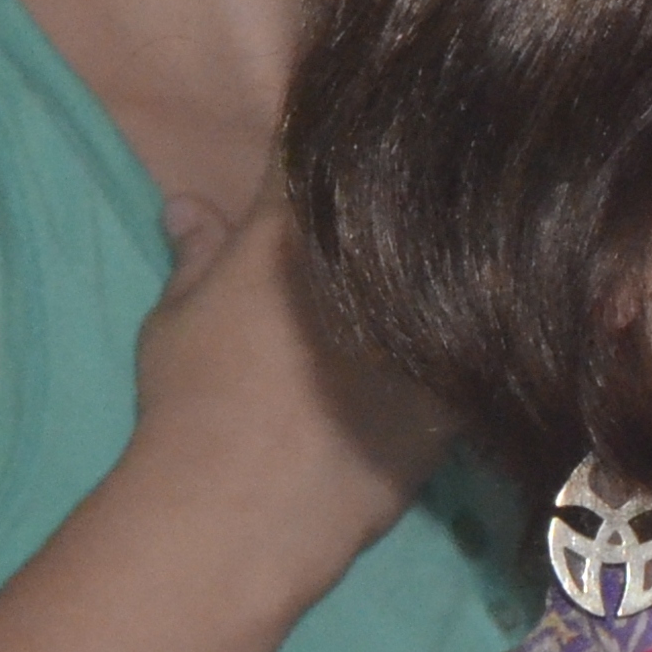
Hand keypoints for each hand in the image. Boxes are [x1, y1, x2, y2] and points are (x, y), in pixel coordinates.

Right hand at [127, 189, 454, 612]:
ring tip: (437, 282)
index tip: (341, 153)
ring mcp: (426, 327)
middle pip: (408, 204)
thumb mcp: (176, 319)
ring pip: (458, 275)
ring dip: (448, 274)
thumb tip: (187, 206)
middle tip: (397, 214)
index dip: (336, 142)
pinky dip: (468, 346)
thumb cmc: (192, 403)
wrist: (242, 509)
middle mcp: (376, 262)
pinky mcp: (458, 391)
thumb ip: (195, 257)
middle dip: (405, 203)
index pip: (325, 149)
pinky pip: (476, 349)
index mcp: (298, 223)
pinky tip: (461, 353)